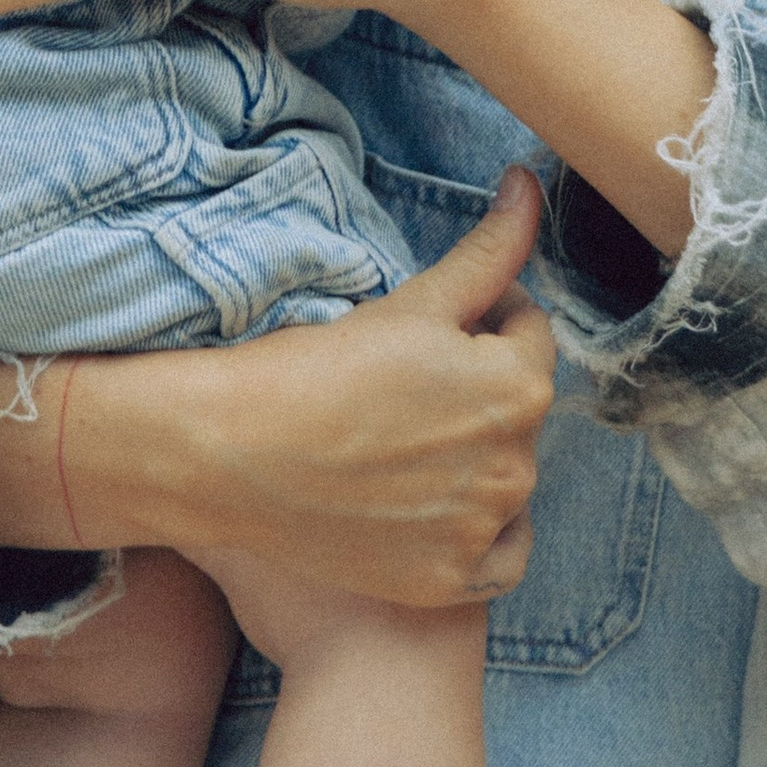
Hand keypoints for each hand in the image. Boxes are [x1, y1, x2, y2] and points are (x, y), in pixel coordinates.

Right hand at [0, 171, 556, 603]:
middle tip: (405, 384)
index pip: (529, 334)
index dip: (480, 319)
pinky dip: (480, 532)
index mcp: (517, 387)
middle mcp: (516, 466)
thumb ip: (491, 249)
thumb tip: (531, 184)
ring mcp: (481, 531)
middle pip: (517, 407)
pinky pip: (501, 555)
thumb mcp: (414, 302)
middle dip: (478, 387)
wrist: (236, 456)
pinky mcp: (446, 583)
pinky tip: (430, 505)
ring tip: (402, 437)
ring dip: (475, 454)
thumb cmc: (321, 367)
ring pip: (507, 476)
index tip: (426, 330)